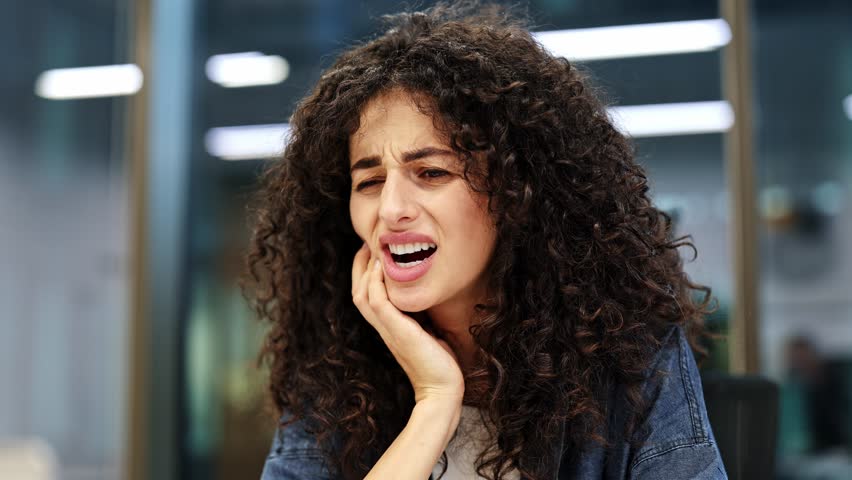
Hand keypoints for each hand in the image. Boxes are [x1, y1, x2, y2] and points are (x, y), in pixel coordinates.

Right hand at [352, 244, 464, 403]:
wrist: (442, 389)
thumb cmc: (438, 363)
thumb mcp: (426, 333)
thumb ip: (419, 317)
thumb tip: (426, 301)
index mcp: (388, 327)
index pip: (366, 297)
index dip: (364, 274)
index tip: (371, 253)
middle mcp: (383, 328)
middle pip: (357, 292)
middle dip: (359, 267)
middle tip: (365, 244)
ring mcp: (388, 329)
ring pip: (362, 295)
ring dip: (365, 270)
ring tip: (372, 250)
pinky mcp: (397, 331)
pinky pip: (377, 302)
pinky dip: (375, 283)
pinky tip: (381, 266)